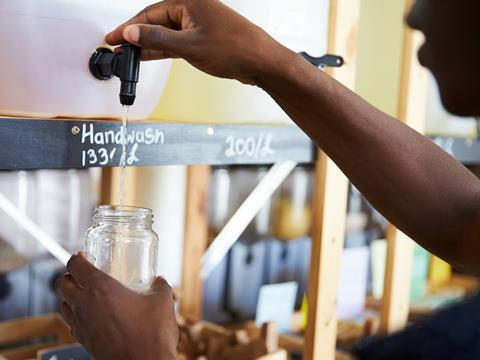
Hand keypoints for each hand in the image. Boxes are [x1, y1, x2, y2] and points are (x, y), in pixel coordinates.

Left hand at [56, 253, 177, 359]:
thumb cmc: (152, 334)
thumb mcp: (162, 301)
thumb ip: (159, 286)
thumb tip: (158, 281)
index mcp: (101, 289)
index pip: (75, 266)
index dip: (77, 257)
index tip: (84, 255)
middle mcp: (85, 305)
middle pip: (61, 284)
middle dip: (69, 275)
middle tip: (82, 273)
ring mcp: (82, 326)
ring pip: (62, 305)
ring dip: (70, 296)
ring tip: (85, 294)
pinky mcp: (84, 342)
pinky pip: (71, 324)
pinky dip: (76, 316)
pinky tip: (93, 316)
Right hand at [105, 0, 290, 85]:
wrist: (261, 61)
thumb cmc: (234, 48)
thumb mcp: (189, 46)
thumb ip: (157, 40)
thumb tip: (132, 33)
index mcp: (188, 1)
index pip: (149, 13)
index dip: (129, 28)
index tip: (112, 38)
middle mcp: (193, 9)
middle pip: (156, 22)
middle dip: (137, 37)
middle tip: (118, 49)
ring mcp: (199, 24)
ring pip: (167, 33)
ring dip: (149, 45)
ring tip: (130, 56)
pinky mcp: (204, 38)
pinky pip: (178, 42)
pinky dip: (165, 50)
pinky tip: (151, 56)